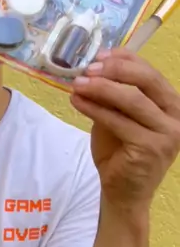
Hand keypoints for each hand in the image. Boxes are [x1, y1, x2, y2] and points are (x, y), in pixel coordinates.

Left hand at [70, 49, 179, 207]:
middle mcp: (177, 117)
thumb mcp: (119, 116)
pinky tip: (77, 102)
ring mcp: (168, 134)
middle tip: (88, 68)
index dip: (125, 59)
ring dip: (100, 88)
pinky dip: (95, 109)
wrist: (124, 191)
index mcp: (172, 104)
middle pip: (147, 81)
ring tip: (76, 84)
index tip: (99, 54)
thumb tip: (94, 67)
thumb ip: (115, 95)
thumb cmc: (122, 151)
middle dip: (116, 70)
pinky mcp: (151, 148)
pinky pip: (118, 121)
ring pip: (132, 100)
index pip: (151, 72)